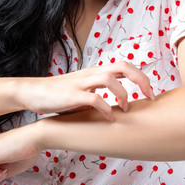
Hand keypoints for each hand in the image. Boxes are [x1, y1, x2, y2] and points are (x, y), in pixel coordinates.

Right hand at [18, 62, 154, 120]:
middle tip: (149, 97)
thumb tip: (118, 106)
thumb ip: (99, 93)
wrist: (33, 92)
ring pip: (110, 79)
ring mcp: (81, 83)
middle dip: (141, 80)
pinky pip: (94, 99)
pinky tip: (110, 119)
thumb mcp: (83, 91)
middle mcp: (91, 74)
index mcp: (95, 72)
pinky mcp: (72, 95)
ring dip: (123, 94)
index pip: (124, 65)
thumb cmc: (59, 94)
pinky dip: (106, 109)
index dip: (142, 77)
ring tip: (126, 109)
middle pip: (123, 66)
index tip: (150, 94)